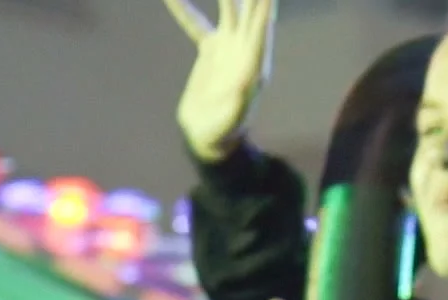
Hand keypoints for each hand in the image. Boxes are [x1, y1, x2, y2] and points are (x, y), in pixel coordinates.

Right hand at [163, 0, 277, 161]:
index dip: (264, 5)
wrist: (209, 138)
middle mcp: (245, 48)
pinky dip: (183, 8)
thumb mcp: (231, 120)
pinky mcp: (211, 50)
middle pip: (250, 9)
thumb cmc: (223, 133)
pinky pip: (195, 22)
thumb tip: (241, 87)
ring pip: (229, 7)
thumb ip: (237, 104)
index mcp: (254, 62)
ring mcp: (228, 46)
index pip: (262, 26)